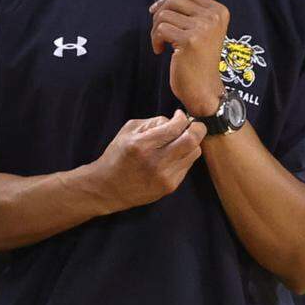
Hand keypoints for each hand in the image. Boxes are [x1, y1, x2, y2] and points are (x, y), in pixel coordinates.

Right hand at [87, 111, 206, 212]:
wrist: (106, 189)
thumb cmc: (117, 156)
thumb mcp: (129, 131)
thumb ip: (154, 122)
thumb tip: (176, 120)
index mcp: (142, 145)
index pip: (175, 127)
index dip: (182, 118)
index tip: (180, 115)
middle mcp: (155, 162)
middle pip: (192, 141)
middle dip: (197, 128)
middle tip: (192, 125)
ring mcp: (164, 177)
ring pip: (194, 153)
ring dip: (192, 143)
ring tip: (180, 141)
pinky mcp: (169, 187)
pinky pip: (187, 165)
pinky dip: (184, 156)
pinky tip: (173, 155)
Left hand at [150, 0, 228, 115]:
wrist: (203, 88)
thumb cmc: (200, 58)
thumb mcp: (204, 28)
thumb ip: (201, 3)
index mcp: (219, 11)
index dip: (169, 1)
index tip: (160, 14)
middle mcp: (214, 17)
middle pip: (173, 0)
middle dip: (160, 14)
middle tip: (159, 31)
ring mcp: (203, 28)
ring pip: (164, 15)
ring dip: (156, 30)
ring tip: (162, 43)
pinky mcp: (190, 40)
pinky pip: (161, 29)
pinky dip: (156, 40)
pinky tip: (161, 51)